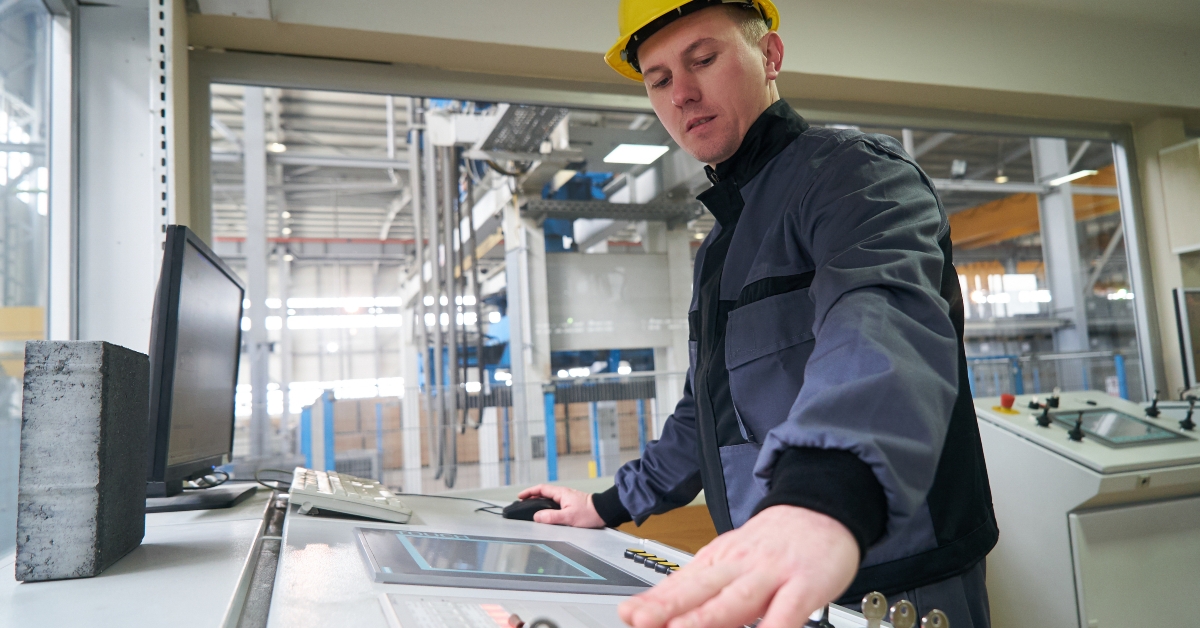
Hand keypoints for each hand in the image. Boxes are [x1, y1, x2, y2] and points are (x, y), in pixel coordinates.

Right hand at [516, 484, 605, 527]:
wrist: (604, 512)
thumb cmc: (590, 513)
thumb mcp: (569, 516)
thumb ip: (552, 517)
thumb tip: (537, 517)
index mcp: (561, 493)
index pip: (541, 489)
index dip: (529, 492)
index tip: (520, 496)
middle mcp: (563, 494)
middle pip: (543, 493)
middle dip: (532, 497)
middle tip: (523, 503)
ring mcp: (567, 498)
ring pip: (549, 498)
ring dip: (540, 502)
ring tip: (532, 508)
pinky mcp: (571, 504)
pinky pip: (555, 503)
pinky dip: (547, 506)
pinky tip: (547, 513)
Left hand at [618, 505, 858, 627]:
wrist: (822, 505)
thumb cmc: (775, 541)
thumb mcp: (732, 557)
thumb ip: (702, 585)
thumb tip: (665, 610)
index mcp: (719, 559)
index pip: (682, 583)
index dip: (655, 601)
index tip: (629, 614)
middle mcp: (740, 565)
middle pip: (701, 589)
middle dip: (669, 608)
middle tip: (641, 620)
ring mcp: (772, 574)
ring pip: (737, 598)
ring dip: (707, 617)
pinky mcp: (805, 584)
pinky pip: (788, 611)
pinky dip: (774, 626)